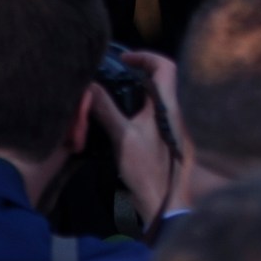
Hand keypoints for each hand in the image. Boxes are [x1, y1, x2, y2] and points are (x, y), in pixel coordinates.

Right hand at [91, 49, 193, 221]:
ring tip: (106, 96)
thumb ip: (106, 110)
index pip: (165, 67)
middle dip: (134, 73)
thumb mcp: (122, 137)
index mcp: (168, 106)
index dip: (146, 56)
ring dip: (130, 93)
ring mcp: (166, 127)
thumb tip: (89, 86)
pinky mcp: (160, 140)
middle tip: (110, 75)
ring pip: (151, 99)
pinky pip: (146, 115)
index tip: (124, 59)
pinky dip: (130, 110)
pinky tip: (111, 119)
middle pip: (158, 80)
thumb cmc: (146, 170)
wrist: (162, 203)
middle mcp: (171, 112)